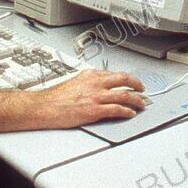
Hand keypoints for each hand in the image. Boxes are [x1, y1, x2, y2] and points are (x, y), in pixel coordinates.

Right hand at [32, 70, 146, 127]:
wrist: (44, 107)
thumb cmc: (56, 98)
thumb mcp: (75, 82)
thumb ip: (89, 82)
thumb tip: (100, 87)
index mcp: (90, 75)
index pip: (115, 74)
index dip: (127, 79)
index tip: (132, 82)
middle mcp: (95, 83)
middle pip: (124, 80)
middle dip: (137, 84)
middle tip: (143, 90)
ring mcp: (96, 96)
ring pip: (124, 95)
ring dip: (136, 100)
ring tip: (141, 104)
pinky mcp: (94, 110)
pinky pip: (117, 110)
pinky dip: (127, 111)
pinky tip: (130, 114)